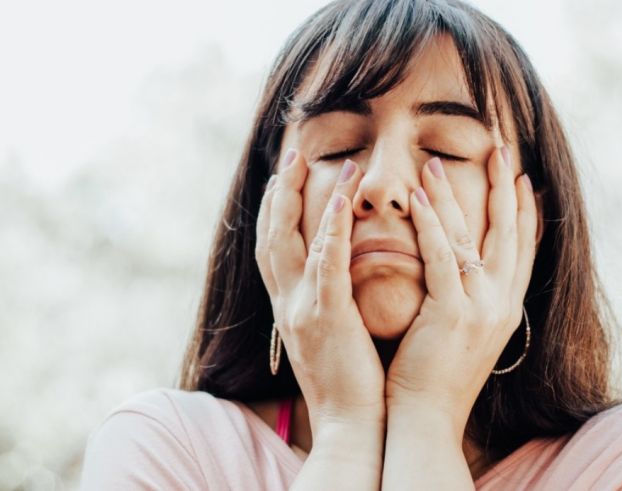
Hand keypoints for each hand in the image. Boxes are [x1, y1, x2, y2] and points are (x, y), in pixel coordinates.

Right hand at [255, 149, 385, 431]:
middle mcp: (287, 303)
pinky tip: (342, 200)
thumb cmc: (348, 380)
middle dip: (280, 192)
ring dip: (305, 198)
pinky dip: (331, 229)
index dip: (274, 209)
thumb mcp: (328, 334)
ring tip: (324, 163)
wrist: (350, 423)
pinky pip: (327, 264)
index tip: (284, 176)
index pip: (272, 248)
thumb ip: (325, 301)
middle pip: (271, 235)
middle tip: (293, 154)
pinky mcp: (328, 318)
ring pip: (293, 242)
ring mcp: (302, 309)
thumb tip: (335, 274)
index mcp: (288, 306)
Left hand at [385, 146, 537, 436]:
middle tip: (500, 149)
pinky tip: (419, 198)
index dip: (526, 212)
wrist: (427, 417)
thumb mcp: (465, 333)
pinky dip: (432, 224)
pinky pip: (443, 257)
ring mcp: (481, 307)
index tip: (523, 178)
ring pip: (473, 238)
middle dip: (505, 188)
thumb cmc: (435, 375)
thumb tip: (461, 273)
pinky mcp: (452, 312)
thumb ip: (469, 299)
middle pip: (510, 234)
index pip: (524, 250)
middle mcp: (502, 304)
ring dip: (456, 197)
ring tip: (437, 164)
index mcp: (506, 308)